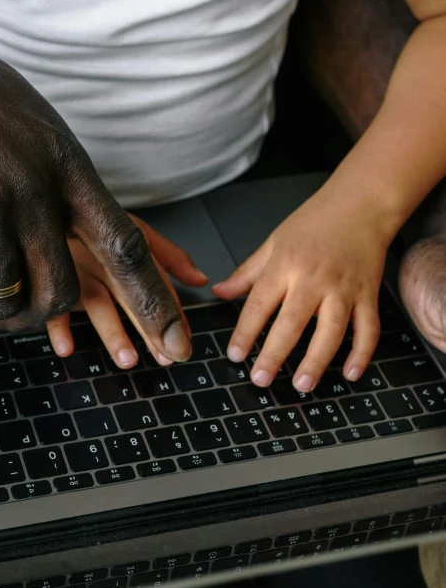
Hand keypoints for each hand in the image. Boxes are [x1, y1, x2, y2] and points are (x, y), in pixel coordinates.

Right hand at [0, 20, 193, 361]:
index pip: (125, 247)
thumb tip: (88, 233)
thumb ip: (65, 184)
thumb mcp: (38, 128)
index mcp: (67, 167)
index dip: (153, 301)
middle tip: (24, 306)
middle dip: (41, 311)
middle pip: (60, 292)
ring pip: (2, 300)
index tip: (176, 343)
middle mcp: (34, 192)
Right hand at [46, 216, 207, 364]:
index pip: (157, 282)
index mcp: (126, 249)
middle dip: (151, 328)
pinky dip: (57, 325)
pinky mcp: (42, 276)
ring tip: (128, 358)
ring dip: (113, 331)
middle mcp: (102, 258)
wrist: (43, 201)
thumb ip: (168, 257)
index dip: (173, 312)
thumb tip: (201, 280)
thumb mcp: (132, 231)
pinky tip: (67, 347)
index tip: (184, 343)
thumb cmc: (91, 224)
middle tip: (167, 357)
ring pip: (96, 301)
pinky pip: (50, 303)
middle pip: (132, 295)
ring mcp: (73, 268)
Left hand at [212, 189, 390, 390]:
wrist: (360, 203)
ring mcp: (344, 289)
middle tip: (260, 379)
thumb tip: (220, 291)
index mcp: (286, 265)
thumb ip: (247, 272)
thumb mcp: (273, 242)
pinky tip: (351, 373)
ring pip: (331, 332)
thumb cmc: (316, 220)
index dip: (245, 332)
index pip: (259, 304)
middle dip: (274, 354)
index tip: (235, 354)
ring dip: (317, 361)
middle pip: (292, 323)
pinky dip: (362, 353)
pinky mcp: (368, 294)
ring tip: (302, 384)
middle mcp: (314, 279)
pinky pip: (368, 329)